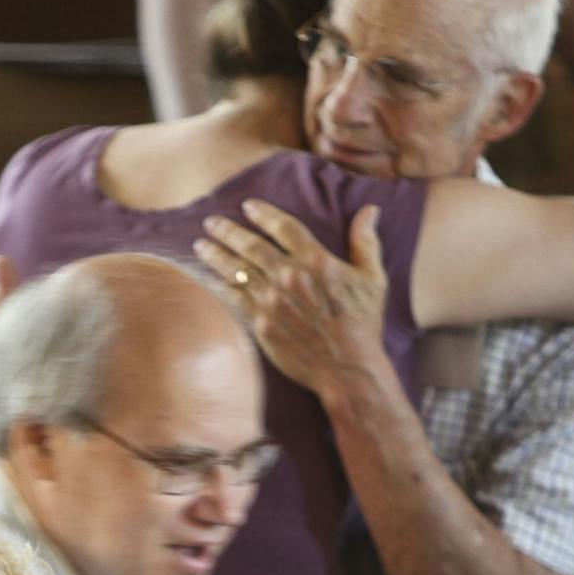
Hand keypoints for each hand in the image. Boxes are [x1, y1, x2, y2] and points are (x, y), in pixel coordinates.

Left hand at [194, 201, 398, 407]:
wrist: (348, 368)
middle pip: (251, 245)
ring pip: (237, 270)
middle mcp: (289, 276)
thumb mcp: (373, 279)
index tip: (248, 206)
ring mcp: (271, 300)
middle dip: (228, 231)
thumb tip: (370, 210)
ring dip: (216, 255)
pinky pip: (235, 298)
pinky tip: (210, 277)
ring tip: (200, 244)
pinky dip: (221, 285)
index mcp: (315, 260)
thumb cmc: (363, 324)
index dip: (263, 214)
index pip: (283, 227)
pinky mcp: (261, 324)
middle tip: (211, 221)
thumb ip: (365, 242)